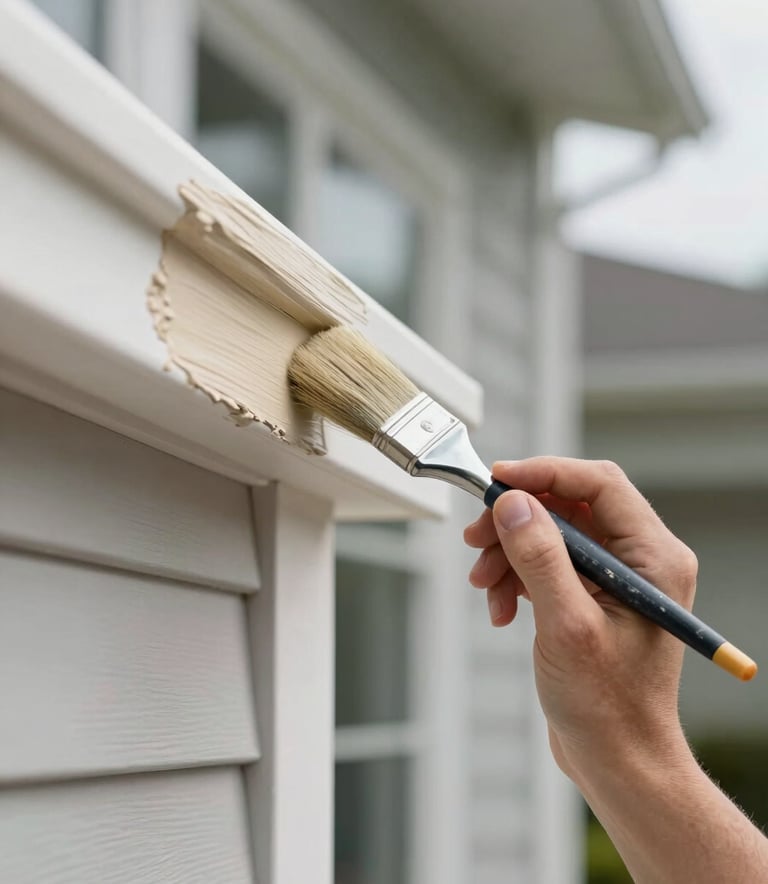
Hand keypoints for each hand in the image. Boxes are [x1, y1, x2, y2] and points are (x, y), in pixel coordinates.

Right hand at [464, 457, 697, 781]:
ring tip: (484, 586)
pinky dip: (516, 579)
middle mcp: (638, 559)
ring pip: (550, 533)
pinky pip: (545, 563)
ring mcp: (612, 578)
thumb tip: (514, 503)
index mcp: (653, 557)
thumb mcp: (567, 626)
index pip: (598, 483)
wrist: (616, 758)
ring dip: (509, 552)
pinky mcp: (589, 595)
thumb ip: (540, 558)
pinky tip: (501, 610)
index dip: (544, 473)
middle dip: (517, 520)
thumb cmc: (608, 705)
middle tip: (476, 538)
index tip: (498, 479)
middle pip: (568, 506)